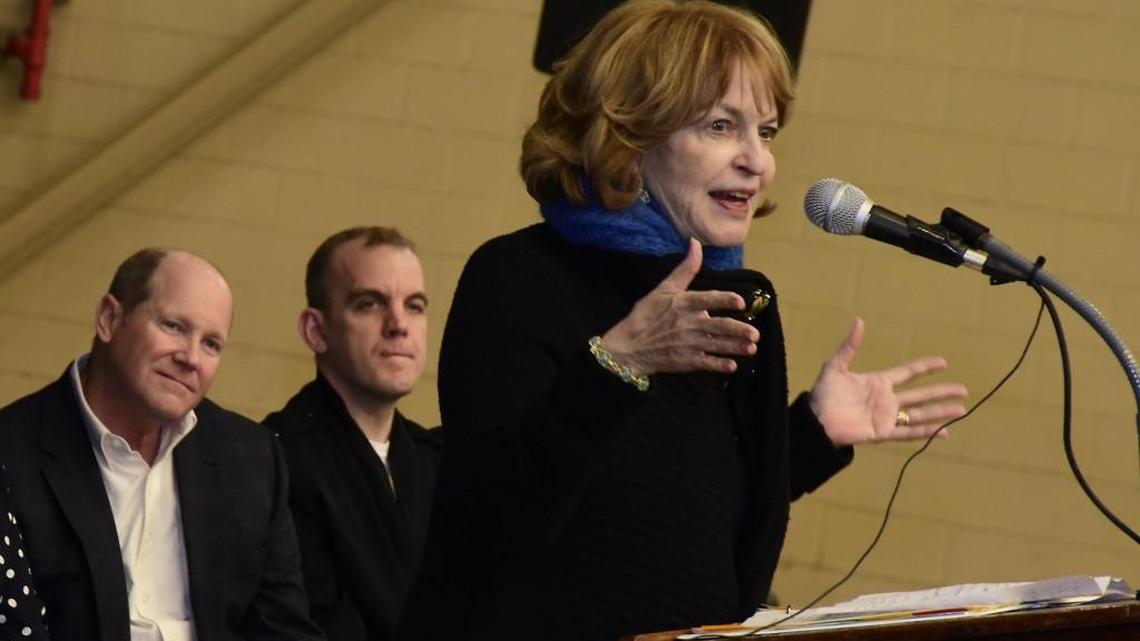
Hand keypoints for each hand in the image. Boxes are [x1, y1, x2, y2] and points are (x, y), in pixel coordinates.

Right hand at [601, 240, 759, 375]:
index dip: (725, 300)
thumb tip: (696, 243)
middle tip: (755, 334)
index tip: (741, 302)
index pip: (708, 299)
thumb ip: (685, 269)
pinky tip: (733, 366)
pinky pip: (707, 363)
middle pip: (718, 326)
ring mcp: (687, 344)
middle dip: (739, 330)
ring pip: (717, 345)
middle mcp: (688, 323)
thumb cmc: (647, 315)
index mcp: (683, 303)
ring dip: (736, 348)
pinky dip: (720, 365)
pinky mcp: (685, 361)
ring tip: (751, 348)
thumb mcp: (664, 288)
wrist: (628, 346)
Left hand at [809, 318, 967, 446]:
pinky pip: (909, 432)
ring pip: (920, 414)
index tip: (943, 363)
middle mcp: (887, 400)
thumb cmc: (823, 395)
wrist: (815, 421)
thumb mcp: (835, 367)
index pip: (907, 373)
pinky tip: (944, 432)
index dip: (925, 367)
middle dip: (942, 392)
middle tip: (963, 390)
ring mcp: (887, 417)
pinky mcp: (883, 432)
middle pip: (921, 394)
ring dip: (941, 412)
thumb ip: (849, 346)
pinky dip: (926, 432)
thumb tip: (859, 320)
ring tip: (962, 410)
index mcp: (878, 382)